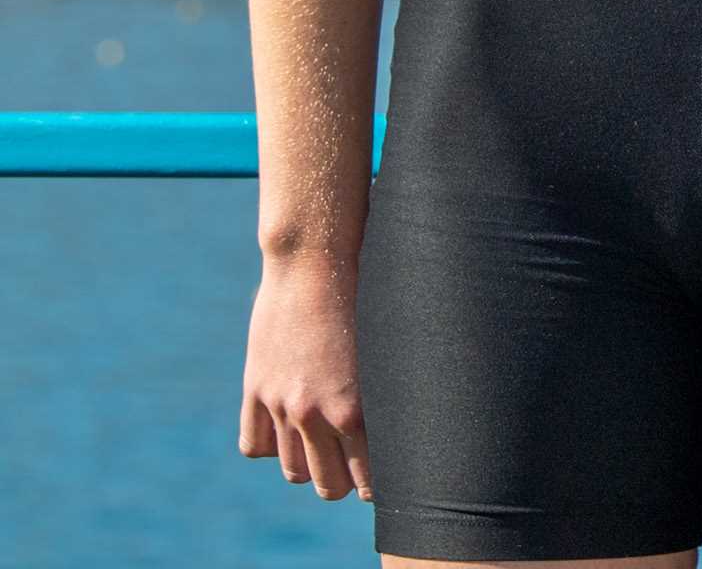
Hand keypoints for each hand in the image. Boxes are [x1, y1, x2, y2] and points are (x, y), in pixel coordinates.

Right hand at [239, 255, 368, 500]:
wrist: (315, 262)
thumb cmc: (367, 298)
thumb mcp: (386, 351)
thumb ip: (384, 395)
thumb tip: (399, 429)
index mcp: (355, 408)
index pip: (367, 477)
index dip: (378, 482)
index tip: (389, 475)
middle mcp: (314, 413)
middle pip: (327, 485)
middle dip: (346, 481)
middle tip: (358, 465)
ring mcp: (280, 403)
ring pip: (293, 470)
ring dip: (311, 465)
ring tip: (329, 447)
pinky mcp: (255, 389)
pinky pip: (255, 447)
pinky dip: (272, 445)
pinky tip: (292, 428)